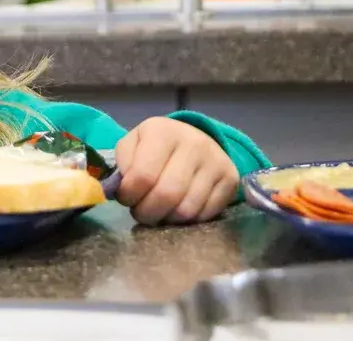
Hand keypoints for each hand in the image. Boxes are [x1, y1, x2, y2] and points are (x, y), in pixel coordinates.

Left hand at [115, 118, 237, 225]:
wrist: (192, 139)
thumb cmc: (154, 147)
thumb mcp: (131, 145)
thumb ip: (122, 165)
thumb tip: (121, 190)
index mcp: (163, 132)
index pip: (143, 176)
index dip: (129, 195)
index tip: (126, 198)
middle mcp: (194, 143)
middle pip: (167, 195)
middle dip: (147, 212)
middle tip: (141, 212)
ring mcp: (216, 161)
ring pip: (187, 209)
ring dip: (167, 218)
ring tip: (159, 210)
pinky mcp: (230, 179)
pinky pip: (205, 214)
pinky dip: (187, 220)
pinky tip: (178, 208)